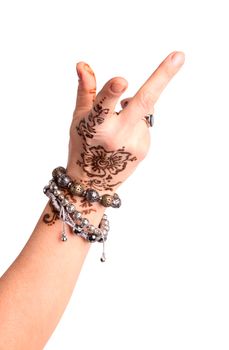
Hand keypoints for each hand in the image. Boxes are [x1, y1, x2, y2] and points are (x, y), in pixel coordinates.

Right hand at [67, 52, 184, 196]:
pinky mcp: (145, 148)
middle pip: (142, 103)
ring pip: (142, 111)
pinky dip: (135, 124)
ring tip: (116, 133)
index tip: (122, 82)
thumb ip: (86, 91)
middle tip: (179, 56)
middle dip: (162, 77)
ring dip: (132, 111)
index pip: (102, 106)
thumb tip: (83, 64)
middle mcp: (117, 136)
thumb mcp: (79, 119)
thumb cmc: (83, 146)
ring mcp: (134, 143)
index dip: (111, 92)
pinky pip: (144, 124)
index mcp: (95, 127)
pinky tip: (124, 141)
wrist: (93, 183)